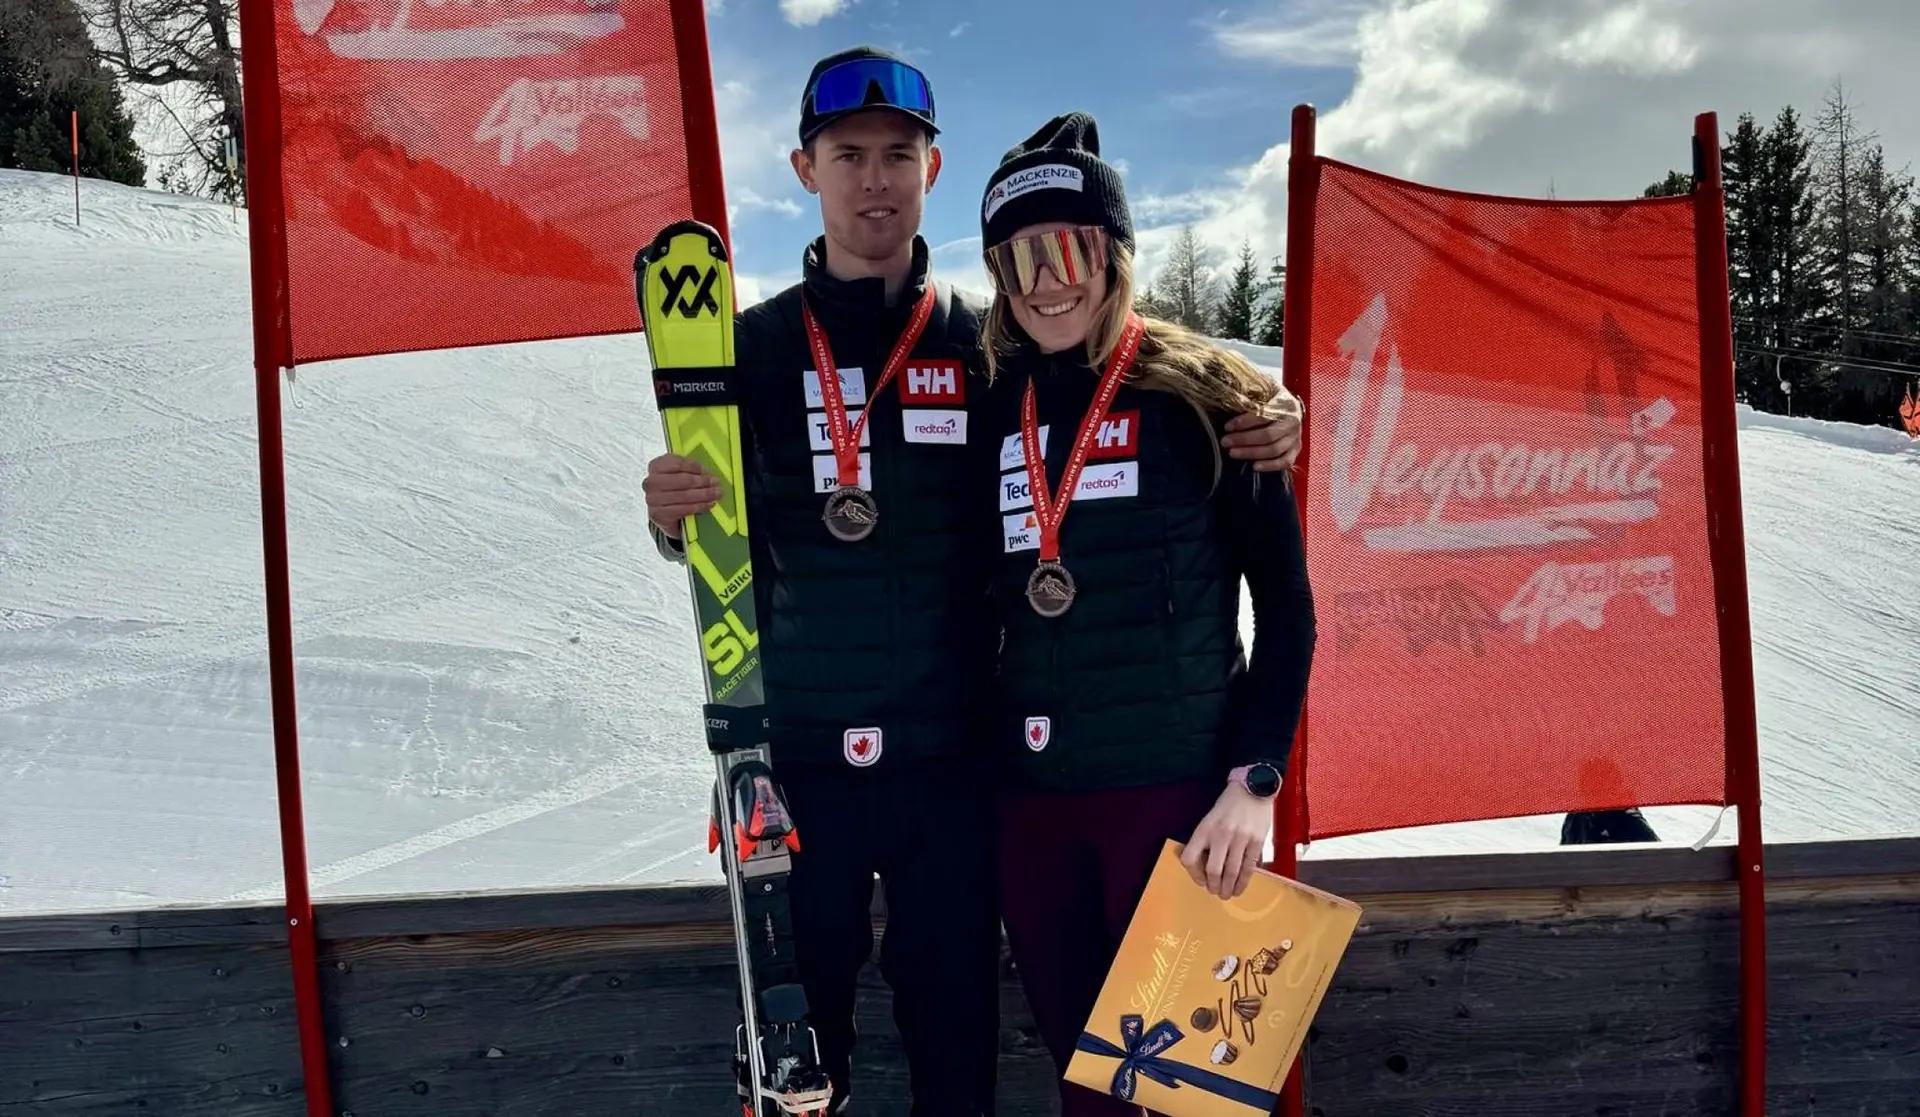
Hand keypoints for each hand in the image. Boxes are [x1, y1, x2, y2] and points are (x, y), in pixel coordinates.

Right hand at [642, 453, 719, 538]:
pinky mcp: (657, 515)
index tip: (707, 471)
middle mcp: (651, 482)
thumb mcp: (679, 474)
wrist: (664, 514)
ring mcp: (652, 499)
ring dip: (704, 495)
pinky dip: (698, 507)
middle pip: (683, 480)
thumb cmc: (674, 490)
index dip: (695, 467)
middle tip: (716, 483)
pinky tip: (708, 505)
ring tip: (716, 494)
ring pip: (684, 495)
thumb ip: (690, 470)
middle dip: (702, 482)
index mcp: (655, 466)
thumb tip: (708, 472)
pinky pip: (683, 509)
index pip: (677, 463)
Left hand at [1180, 779, 1276, 899]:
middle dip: (1213, 886)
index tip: (1200, 880)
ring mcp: (1240, 839)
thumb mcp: (1209, 819)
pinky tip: (1240, 887)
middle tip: (1215, 892)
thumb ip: (1204, 840)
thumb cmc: (1228, 806)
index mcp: (1205, 828)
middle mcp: (1221, 834)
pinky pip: (1249, 868)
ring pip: (1232, 872)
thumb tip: (1202, 867)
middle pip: (1213, 870)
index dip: (1193, 874)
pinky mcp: (1257, 842)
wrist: (1253, 789)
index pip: (1190, 858)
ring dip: (1228, 888)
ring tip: (1227, 894)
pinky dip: (1243, 881)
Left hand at [1221, 394, 1303, 472]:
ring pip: (1274, 450)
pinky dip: (1269, 466)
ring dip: (1251, 453)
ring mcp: (1295, 438)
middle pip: (1268, 435)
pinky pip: (1284, 462)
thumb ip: (1251, 397)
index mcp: (1284, 405)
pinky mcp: (1295, 451)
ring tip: (1232, 453)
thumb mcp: (1264, 392)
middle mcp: (1292, 422)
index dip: (1243, 422)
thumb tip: (1231, 400)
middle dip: (1243, 440)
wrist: (1292, 409)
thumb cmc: (1272, 401)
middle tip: (1225, 442)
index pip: (1263, 415)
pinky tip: (1254, 466)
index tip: (1227, 427)